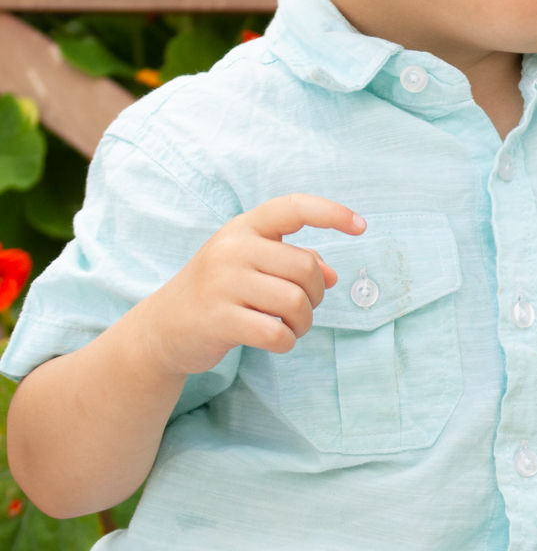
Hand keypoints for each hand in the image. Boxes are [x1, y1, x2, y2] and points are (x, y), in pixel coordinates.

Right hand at [127, 195, 365, 377]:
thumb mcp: (251, 266)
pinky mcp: (218, 319)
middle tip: (302, 309)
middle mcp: (231, 249)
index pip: (293, 208)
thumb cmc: (219, 291)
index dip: (332, 213)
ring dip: (304, 322)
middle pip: (306, 267)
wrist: (161, 328)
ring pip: (295, 302)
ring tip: (291, 327)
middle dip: (316, 294)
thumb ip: (292, 263)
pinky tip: (276, 340)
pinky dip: (287, 342)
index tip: (361, 226)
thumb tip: (333, 275)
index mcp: (243, 228)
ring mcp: (221, 283)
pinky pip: (277, 333)